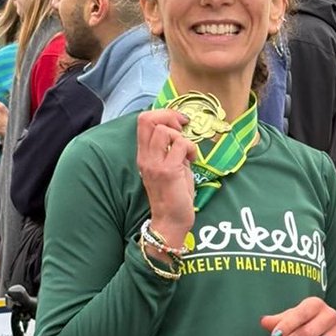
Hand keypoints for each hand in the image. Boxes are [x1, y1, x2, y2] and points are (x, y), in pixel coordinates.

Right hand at [136, 110, 197, 245]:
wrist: (170, 221)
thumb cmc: (173, 196)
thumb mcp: (170, 167)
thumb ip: (172, 151)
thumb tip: (182, 135)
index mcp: (144, 155)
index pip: (143, 121)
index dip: (163, 114)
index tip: (179, 122)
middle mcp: (145, 157)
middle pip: (148, 119)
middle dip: (169, 117)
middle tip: (183, 129)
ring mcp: (155, 164)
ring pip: (165, 131)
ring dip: (181, 137)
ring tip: (188, 152)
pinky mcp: (168, 171)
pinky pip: (180, 145)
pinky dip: (190, 148)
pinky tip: (192, 160)